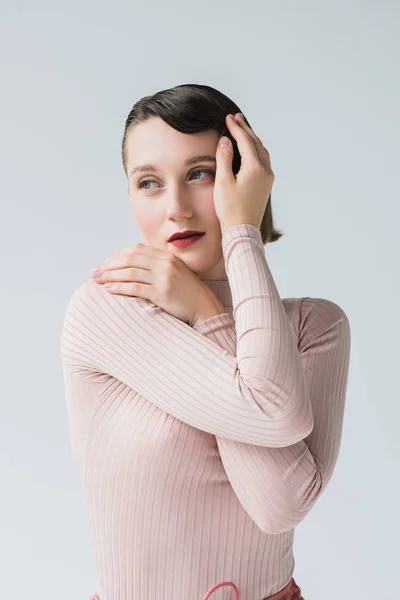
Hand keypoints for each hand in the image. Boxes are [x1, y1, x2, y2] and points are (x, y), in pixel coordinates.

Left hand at [91, 243, 219, 325]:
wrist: (204, 309)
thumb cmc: (187, 295)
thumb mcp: (175, 273)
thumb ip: (158, 267)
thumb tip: (133, 267)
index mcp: (167, 257)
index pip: (136, 249)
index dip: (118, 255)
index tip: (106, 263)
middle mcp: (165, 264)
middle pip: (130, 259)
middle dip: (109, 265)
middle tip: (95, 272)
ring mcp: (164, 278)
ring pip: (130, 272)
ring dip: (110, 276)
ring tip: (98, 281)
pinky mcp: (162, 293)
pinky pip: (135, 288)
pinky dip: (119, 287)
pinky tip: (109, 290)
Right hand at [215, 112, 274, 232]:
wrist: (242, 230)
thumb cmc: (230, 209)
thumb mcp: (223, 182)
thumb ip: (224, 159)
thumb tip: (226, 141)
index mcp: (255, 168)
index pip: (245, 141)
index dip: (236, 128)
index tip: (228, 118)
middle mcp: (265, 171)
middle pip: (256, 143)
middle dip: (245, 130)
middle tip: (236, 118)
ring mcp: (268, 179)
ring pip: (261, 151)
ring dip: (252, 139)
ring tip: (243, 130)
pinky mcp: (266, 186)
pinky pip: (263, 161)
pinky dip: (255, 150)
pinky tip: (250, 150)